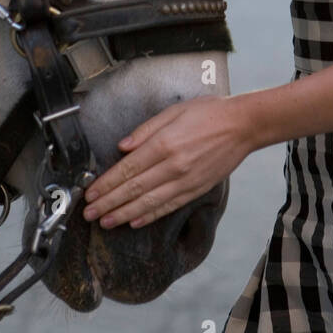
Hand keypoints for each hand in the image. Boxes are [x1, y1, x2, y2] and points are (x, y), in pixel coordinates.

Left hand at [81, 94, 249, 228]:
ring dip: (124, 214)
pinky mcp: (196, 189)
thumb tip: (122, 147)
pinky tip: (135, 221)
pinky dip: (150, 216)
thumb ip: (145, 130)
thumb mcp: (173, 111)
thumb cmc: (209, 113)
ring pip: (148, 202)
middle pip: (133, 189)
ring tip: (106, 221)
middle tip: (89, 213)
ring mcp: (186, 181)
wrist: (243, 126)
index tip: (90, 193)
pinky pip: (169, 206)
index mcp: (165, 144)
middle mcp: (174, 166)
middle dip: (108, 203)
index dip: (106, 183)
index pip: (128, 169)